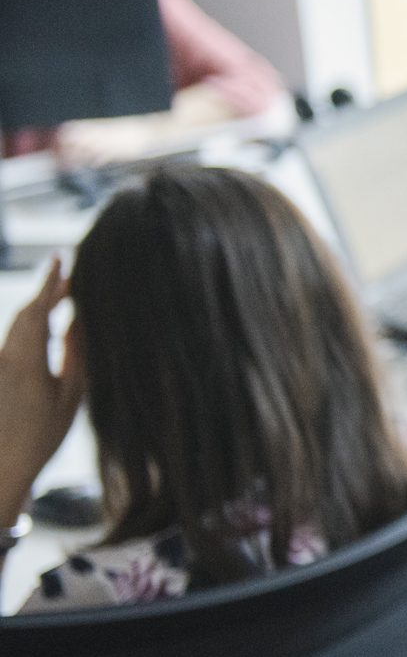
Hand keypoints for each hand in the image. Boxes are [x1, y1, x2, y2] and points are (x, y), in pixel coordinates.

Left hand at [0, 261, 79, 516]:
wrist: (1, 466)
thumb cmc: (41, 436)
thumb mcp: (70, 396)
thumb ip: (75, 354)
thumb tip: (79, 320)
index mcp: (25, 362)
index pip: (36, 310)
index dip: (49, 283)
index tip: (59, 258)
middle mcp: (3, 358)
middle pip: (23, 314)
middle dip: (46, 293)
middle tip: (71, 277)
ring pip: (16, 328)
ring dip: (38, 311)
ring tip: (63, 299)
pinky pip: (12, 343)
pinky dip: (30, 330)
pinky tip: (47, 329)